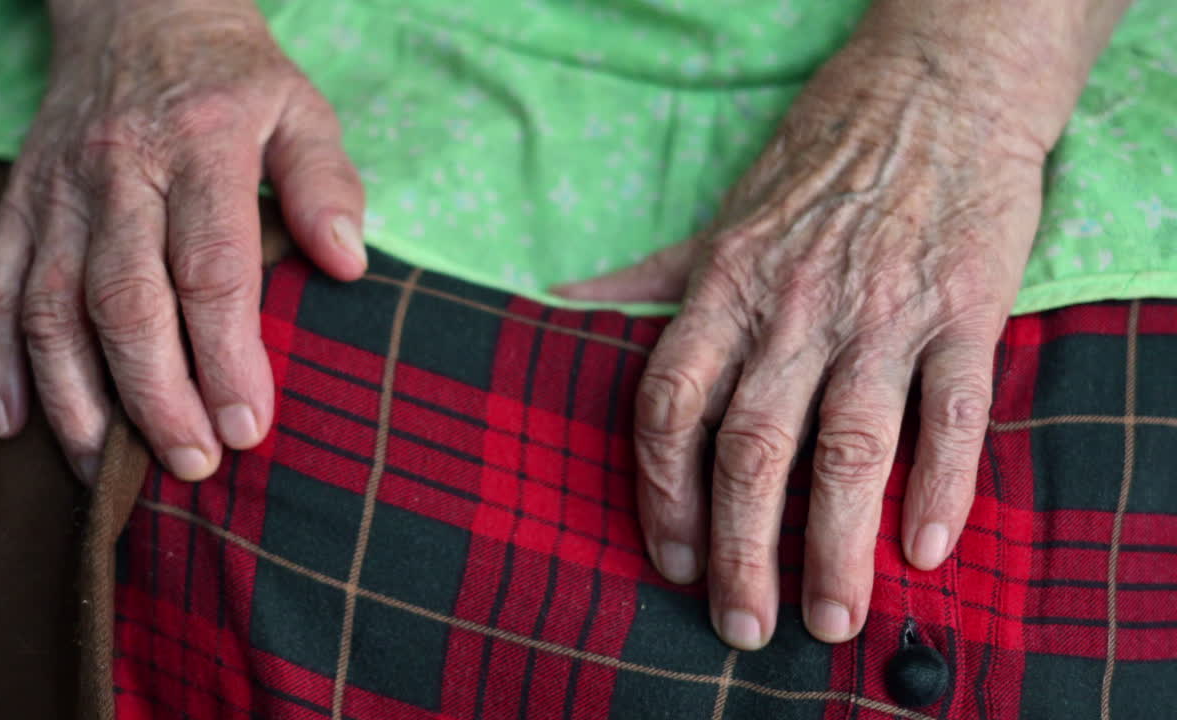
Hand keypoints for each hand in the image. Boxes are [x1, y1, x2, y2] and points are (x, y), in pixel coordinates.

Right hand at [0, 1, 365, 481]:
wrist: (136, 9)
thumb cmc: (233, 77)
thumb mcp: (300, 108)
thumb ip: (327, 182)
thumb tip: (347, 264)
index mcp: (200, 148)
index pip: (212, 268)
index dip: (229, 357)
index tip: (249, 427)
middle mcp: (120, 173)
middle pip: (125, 301)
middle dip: (155, 396)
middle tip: (191, 464)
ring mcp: (58, 190)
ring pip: (48, 306)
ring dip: (72, 398)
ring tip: (102, 470)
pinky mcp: (20, 203)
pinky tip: (11, 423)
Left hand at [556, 36, 1048, 646]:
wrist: (931, 91)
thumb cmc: (815, 166)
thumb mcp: (715, 219)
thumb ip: (643, 275)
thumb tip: (555, 299)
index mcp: (724, 290)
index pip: (671, 408)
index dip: (663, 496)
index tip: (670, 564)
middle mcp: (792, 308)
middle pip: (751, 448)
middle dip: (740, 550)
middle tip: (743, 626)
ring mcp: (880, 311)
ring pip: (848, 447)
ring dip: (834, 545)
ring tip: (829, 619)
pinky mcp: (963, 310)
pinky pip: (951, 412)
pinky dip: (941, 485)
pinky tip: (926, 549)